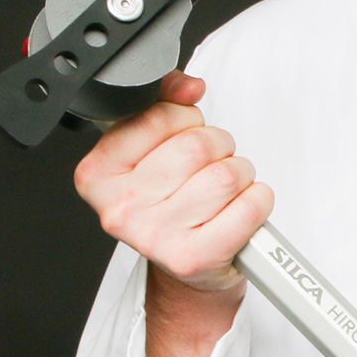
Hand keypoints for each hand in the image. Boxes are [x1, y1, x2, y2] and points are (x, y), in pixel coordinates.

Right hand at [73, 70, 272, 290]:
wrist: (188, 270)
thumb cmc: (172, 206)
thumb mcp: (155, 151)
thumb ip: (165, 104)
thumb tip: (188, 86)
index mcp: (97, 174)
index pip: (159, 117)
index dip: (187, 121)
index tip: (185, 140)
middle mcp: (120, 208)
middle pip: (197, 145)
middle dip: (219, 148)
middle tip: (212, 169)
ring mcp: (155, 236)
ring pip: (226, 175)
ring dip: (240, 175)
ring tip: (226, 193)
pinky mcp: (194, 258)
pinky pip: (249, 206)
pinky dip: (258, 201)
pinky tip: (241, 210)